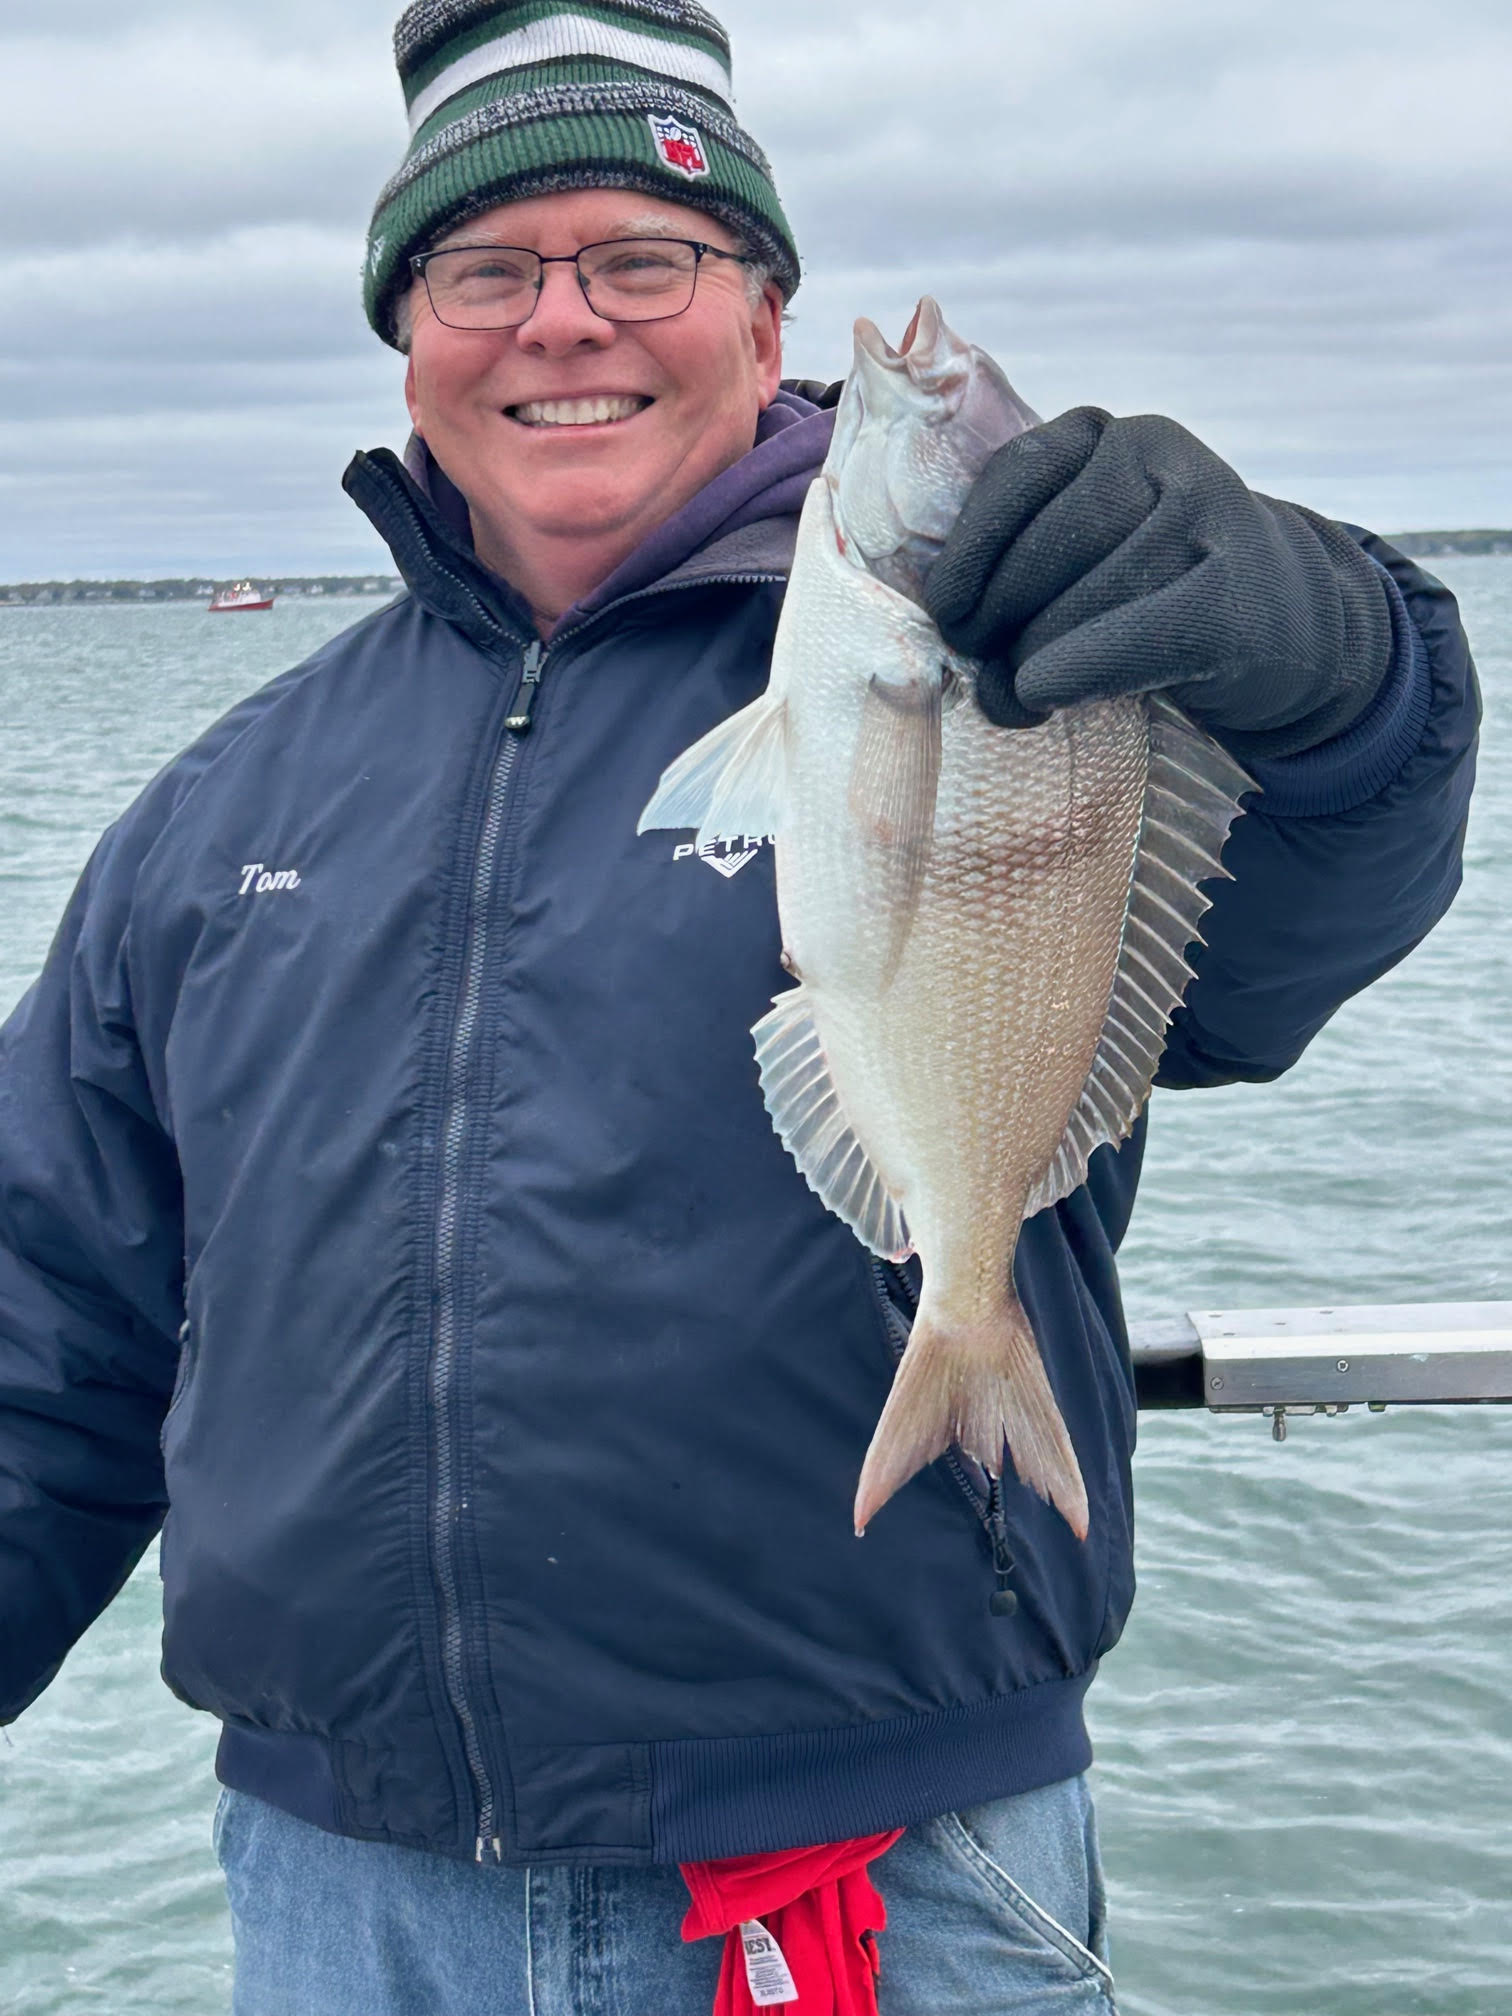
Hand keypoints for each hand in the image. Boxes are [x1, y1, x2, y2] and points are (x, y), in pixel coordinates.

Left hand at [924, 408, 1395, 758]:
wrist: (1288, 620)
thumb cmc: (1153, 589)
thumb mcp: (1094, 541)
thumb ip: (1027, 553)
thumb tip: (946, 625)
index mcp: (1103, 434)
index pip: (1013, 478)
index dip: (965, 554)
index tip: (944, 611)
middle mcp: (1158, 456)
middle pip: (1042, 553)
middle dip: (994, 625)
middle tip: (981, 673)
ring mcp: (1206, 517)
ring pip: (1080, 604)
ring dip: (1029, 666)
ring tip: (1016, 700)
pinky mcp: (1236, 594)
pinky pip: (1134, 639)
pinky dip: (1078, 671)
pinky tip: (1045, 693)